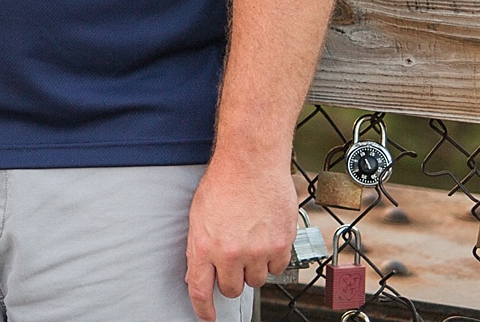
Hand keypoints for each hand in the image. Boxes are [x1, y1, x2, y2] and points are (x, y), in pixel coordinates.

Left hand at [185, 154, 295, 320]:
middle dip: (231, 279)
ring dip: (253, 268)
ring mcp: (257, 251)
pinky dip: (272, 258)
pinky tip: (265, 237)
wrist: (251, 162)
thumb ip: (199, 247)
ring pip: (256, 281)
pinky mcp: (280, 246)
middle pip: (231, 289)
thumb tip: (199, 273)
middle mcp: (230, 253)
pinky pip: (277, 268)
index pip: (199, 289)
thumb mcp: (198, 216)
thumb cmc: (223, 183)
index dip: (203, 308)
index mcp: (203, 245)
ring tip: (250, 240)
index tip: (207, 317)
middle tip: (233, 260)